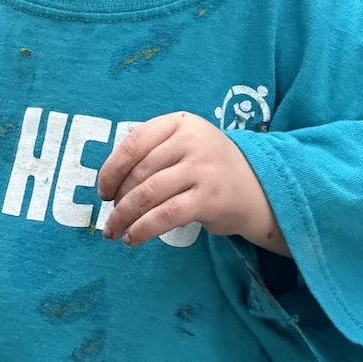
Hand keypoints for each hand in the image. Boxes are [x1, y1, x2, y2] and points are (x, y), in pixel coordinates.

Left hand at [97, 112, 286, 253]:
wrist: (259, 188)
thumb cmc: (209, 168)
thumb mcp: (184, 144)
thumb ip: (151, 151)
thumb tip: (108, 178)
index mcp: (180, 123)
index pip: (133, 142)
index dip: (111, 169)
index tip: (103, 191)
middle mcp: (192, 141)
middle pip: (139, 172)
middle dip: (119, 198)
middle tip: (112, 215)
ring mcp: (202, 169)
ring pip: (148, 194)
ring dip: (124, 216)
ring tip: (114, 231)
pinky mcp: (209, 198)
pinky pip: (165, 216)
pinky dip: (143, 229)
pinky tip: (133, 238)